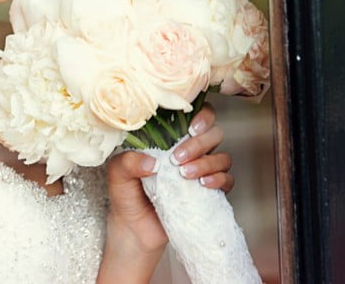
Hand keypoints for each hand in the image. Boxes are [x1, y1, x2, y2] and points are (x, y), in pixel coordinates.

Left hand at [99, 104, 233, 281]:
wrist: (133, 228)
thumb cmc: (125, 194)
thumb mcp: (117, 174)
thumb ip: (127, 162)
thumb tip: (151, 162)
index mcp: (167, 138)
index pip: (193, 115)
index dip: (201, 115)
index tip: (191, 127)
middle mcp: (187, 150)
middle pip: (213, 133)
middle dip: (199, 143)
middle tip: (178, 157)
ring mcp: (200, 170)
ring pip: (222, 156)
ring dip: (207, 162)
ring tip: (184, 174)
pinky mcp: (208, 191)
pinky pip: (227, 180)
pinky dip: (219, 180)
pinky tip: (203, 184)